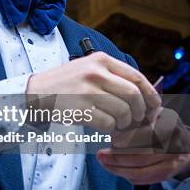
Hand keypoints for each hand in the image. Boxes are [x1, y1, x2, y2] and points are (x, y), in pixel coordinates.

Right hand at [26, 51, 160, 132]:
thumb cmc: (66, 84)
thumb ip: (113, 76)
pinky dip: (110, 130)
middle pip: (133, 95)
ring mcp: (87, 91)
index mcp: (101, 60)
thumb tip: (144, 94)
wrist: (36, 93)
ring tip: (118, 124)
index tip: (154, 106)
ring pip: (123, 111)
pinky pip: (108, 124)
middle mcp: (95, 72)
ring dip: (125, 123)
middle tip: (136, 120)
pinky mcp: (80, 109)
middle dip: (140, 112)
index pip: (136, 76)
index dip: (150, 94)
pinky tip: (105, 128)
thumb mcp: (88, 69)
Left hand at [96, 108, 189, 183]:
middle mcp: (175, 146)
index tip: (112, 138)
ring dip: (120, 169)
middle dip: (119, 157)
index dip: (128, 138)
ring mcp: (174, 163)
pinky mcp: (168, 175)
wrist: (184, 143)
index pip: (147, 135)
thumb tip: (113, 128)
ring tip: (104, 163)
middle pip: (143, 157)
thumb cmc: (162, 124)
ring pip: (143, 171)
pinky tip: (116, 169)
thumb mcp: (153, 113)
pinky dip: (129, 176)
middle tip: (101, 155)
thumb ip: (137, 119)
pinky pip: (145, 179)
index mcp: (170, 125)